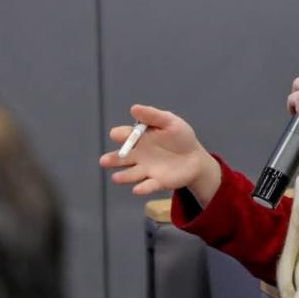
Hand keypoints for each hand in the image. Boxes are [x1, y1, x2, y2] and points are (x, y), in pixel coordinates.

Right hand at [99, 105, 220, 204]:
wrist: (195, 157)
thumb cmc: (180, 137)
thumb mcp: (170, 122)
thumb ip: (153, 116)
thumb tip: (133, 108)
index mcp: (140, 139)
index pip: (125, 136)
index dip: (121, 135)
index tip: (117, 134)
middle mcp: (139, 156)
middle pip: (121, 158)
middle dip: (112, 159)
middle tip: (104, 161)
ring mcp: (147, 170)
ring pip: (131, 174)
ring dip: (124, 177)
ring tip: (116, 178)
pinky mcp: (158, 182)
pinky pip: (149, 186)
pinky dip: (143, 188)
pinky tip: (137, 189)